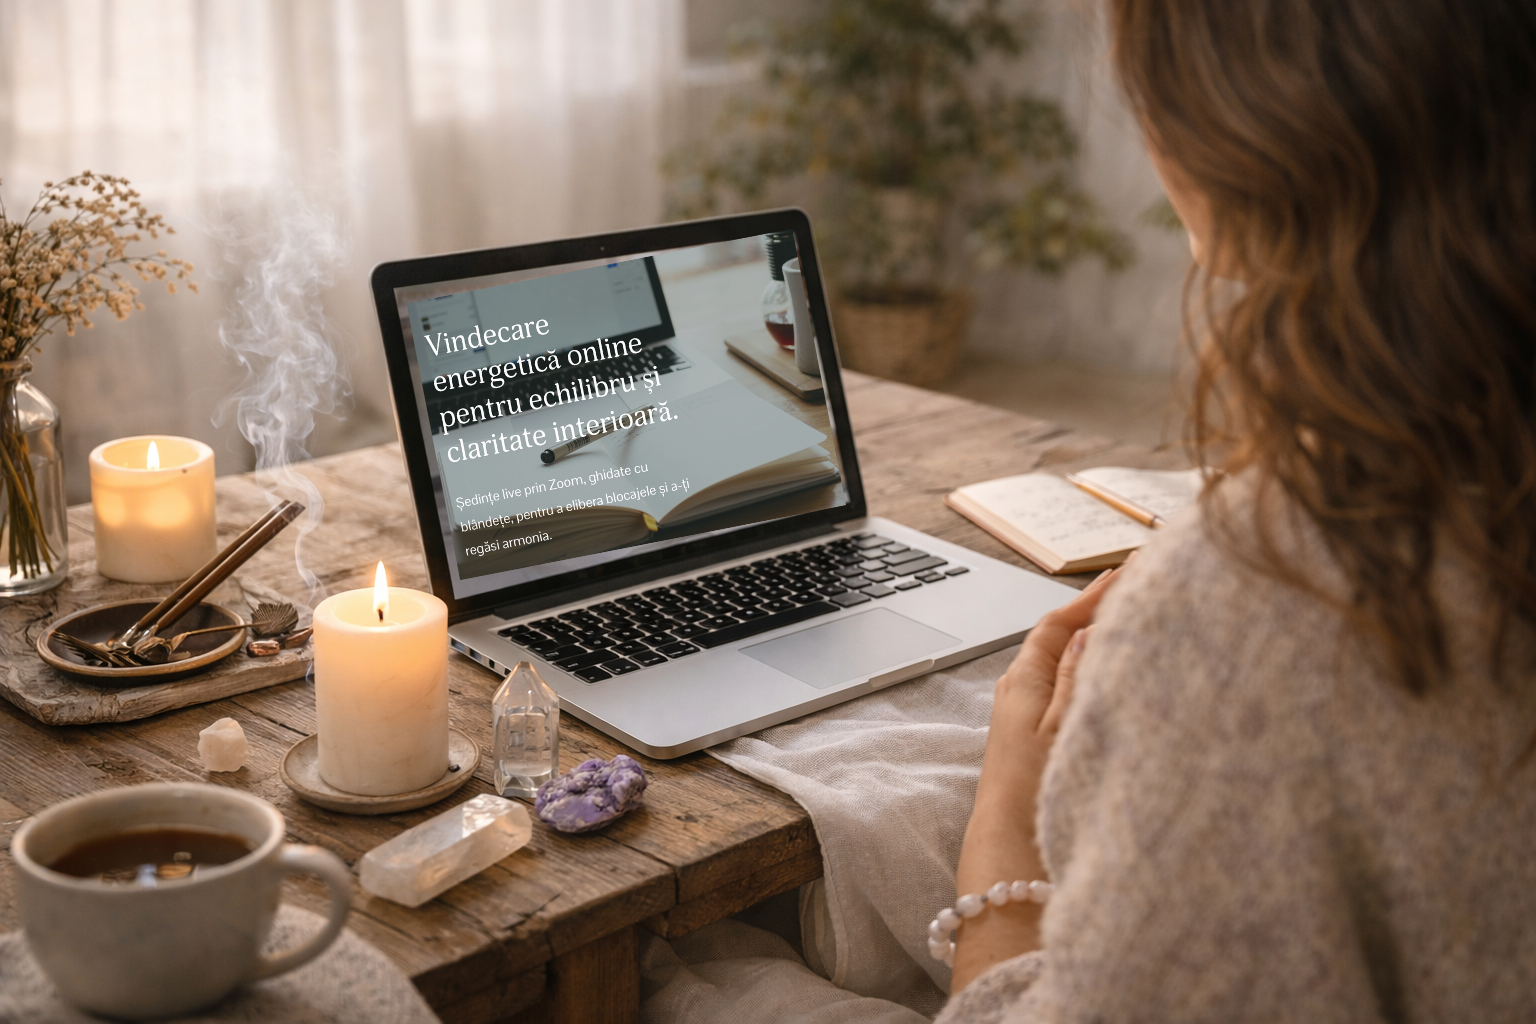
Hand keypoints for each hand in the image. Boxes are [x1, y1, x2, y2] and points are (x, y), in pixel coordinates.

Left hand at [949, 558, 1129, 990]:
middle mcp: (1026, 698)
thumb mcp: (1062, 725)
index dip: (1093, 597)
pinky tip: (1133, 687)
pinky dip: (1106, 685)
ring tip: (1145, 627)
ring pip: (1078, 672)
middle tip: (1145, 592)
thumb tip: (1090, 627)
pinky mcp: (1051, 752)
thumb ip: (1078, 674)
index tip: (1126, 573)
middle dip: (1104, 616)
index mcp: (1024, 682)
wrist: (1014, 862)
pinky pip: (1082, 702)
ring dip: (1108, 649)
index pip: (1060, 623)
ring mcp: (1038, 726)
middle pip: (1068, 642)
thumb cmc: (1034, 795)